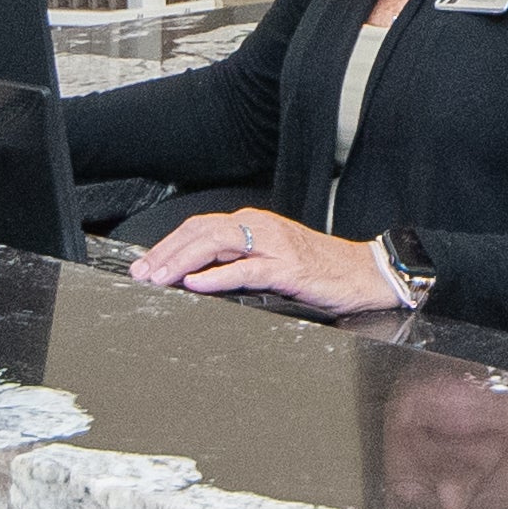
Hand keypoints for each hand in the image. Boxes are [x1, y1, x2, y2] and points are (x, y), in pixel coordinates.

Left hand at [125, 206, 412, 317]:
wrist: (365, 274)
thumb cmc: (322, 270)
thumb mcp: (273, 259)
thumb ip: (239, 261)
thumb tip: (198, 276)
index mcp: (255, 224)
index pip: (200, 228)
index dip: (168, 245)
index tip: (145, 264)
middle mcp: (260, 227)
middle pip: (201, 232)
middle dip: (166, 253)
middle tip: (142, 274)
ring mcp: (274, 246)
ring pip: (217, 244)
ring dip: (183, 262)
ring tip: (160, 278)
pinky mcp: (287, 268)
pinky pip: (245, 269)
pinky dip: (217, 276)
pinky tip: (197, 284)